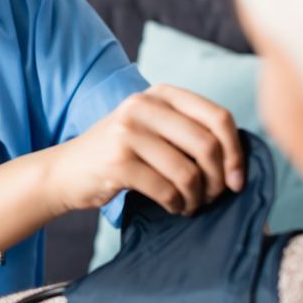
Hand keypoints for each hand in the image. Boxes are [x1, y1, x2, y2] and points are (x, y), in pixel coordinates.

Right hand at [47, 83, 244, 215]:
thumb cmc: (119, 154)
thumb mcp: (151, 128)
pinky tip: (173, 208)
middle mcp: (144, 106)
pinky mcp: (118, 162)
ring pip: (188, 172)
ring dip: (197, 198)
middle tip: (212, 197)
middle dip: (218, 180)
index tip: (237, 180)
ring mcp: (128, 132)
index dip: (236, 152)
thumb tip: (237, 157)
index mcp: (160, 94)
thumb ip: (187, 130)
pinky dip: (177, 205)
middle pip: (207, 145)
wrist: (65, 171)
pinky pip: (167, 190)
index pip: (218, 117)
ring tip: (190, 205)